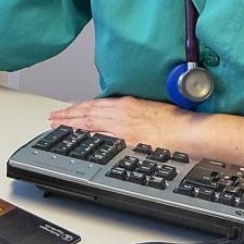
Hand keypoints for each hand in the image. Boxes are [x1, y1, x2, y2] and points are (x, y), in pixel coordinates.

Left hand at [49, 96, 243, 167]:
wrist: (190, 131)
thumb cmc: (178, 121)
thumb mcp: (152, 108)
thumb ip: (136, 111)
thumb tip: (127, 116)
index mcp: (128, 103)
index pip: (96, 103)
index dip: (79, 106)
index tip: (68, 109)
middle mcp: (122, 112)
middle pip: (88, 112)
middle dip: (68, 114)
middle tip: (53, 117)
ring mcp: (123, 127)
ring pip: (89, 122)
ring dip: (71, 123)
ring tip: (57, 125)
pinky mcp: (126, 140)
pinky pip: (100, 137)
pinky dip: (86, 135)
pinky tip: (76, 137)